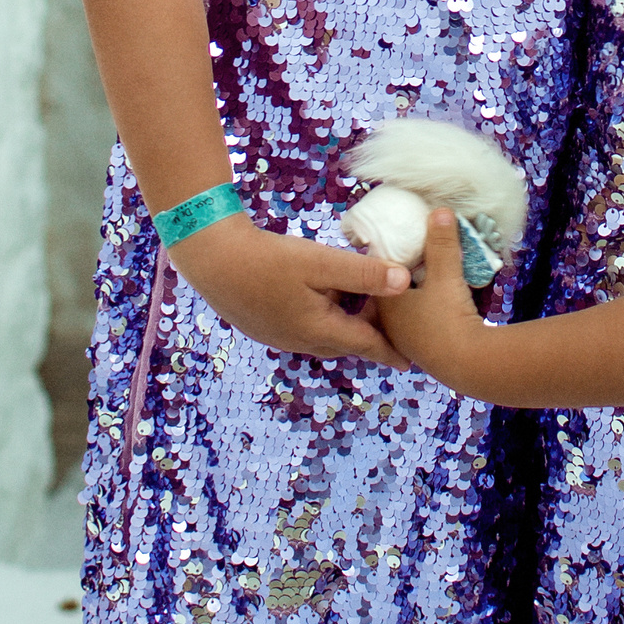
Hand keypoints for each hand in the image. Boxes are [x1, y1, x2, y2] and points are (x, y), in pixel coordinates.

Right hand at [171, 216, 409, 361]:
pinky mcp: (265, 326)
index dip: (390, 352)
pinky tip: (320, 293)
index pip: (366, 346)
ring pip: (324, 334)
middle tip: (390, 322)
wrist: (212, 261)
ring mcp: (280, 336)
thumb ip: (364, 273)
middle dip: (368, 334)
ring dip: (343, 322)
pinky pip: (304, 327)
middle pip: (346, 341)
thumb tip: (404, 283)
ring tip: (359, 302)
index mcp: (319, 331)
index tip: (410, 363)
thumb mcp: (321, 263)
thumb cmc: (268, 260)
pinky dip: (321, 315)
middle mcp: (301, 341)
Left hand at [372, 210, 490, 386]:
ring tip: (430, 278)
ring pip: (404, 310)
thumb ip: (442, 243)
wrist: (469, 365)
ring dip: (415, 295)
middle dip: (401, 277)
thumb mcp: (446, 275)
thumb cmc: (448, 319)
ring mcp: (406, 341)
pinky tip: (440, 304)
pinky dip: (426, 311)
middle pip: (390, 292)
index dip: (389, 256)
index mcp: (384, 305)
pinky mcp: (425, 351)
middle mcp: (389, 325)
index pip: (377, 273)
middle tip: (418, 258)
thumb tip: (440, 210)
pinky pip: (419, 323)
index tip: (403, 240)